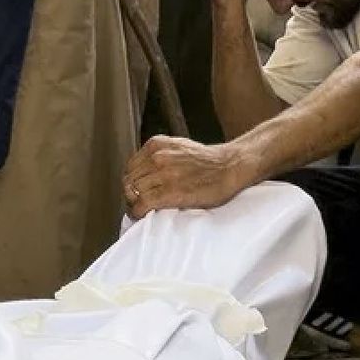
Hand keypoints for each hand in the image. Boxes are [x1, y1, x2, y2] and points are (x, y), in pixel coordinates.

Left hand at [123, 136, 256, 218]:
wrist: (231, 166)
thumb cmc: (209, 161)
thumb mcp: (179, 147)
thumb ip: (160, 156)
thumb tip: (143, 174)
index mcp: (157, 144)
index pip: (131, 167)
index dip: (132, 182)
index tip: (136, 192)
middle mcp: (157, 157)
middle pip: (129, 180)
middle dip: (131, 194)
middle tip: (138, 204)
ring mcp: (163, 174)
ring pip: (133, 192)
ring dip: (134, 204)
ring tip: (141, 210)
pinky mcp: (170, 192)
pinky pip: (143, 204)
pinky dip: (138, 212)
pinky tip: (142, 215)